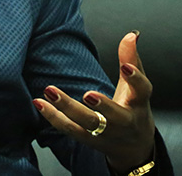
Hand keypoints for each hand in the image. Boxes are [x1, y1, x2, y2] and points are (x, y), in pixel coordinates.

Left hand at [33, 31, 154, 172]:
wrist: (133, 147)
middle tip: (87, 93)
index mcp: (138, 104)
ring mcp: (105, 133)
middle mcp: (124, 122)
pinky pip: (69, 129)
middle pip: (113, 116)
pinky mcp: (88, 139)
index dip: (135, 78)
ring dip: (67, 108)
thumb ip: (132, 60)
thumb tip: (130, 34)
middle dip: (102, 106)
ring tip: (49, 90)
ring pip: (87, 123)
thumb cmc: (134, 108)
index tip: (125, 67)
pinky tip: (39, 103)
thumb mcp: (137, 86)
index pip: (142, 90)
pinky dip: (53, 117)